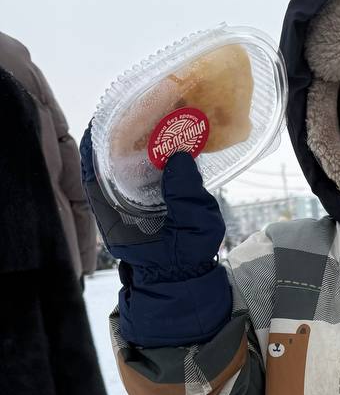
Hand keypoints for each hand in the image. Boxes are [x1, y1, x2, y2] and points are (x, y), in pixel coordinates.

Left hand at [80, 127, 224, 277]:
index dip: (96, 139)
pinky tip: (164, 145)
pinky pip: (138, 177)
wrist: (185, 285)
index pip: (91, 169)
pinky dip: (148, 159)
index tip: (108, 114)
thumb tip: (179, 155)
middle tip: (140, 109)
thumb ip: (185, 193)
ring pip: (122, 169)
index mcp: (114, 215)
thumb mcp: (193, 227)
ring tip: (154, 120)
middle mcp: (113, 210)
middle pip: (106, 163)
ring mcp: (127, 209)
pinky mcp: (143, 209)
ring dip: (136, 145)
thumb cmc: (186, 261)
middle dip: (120, 135)